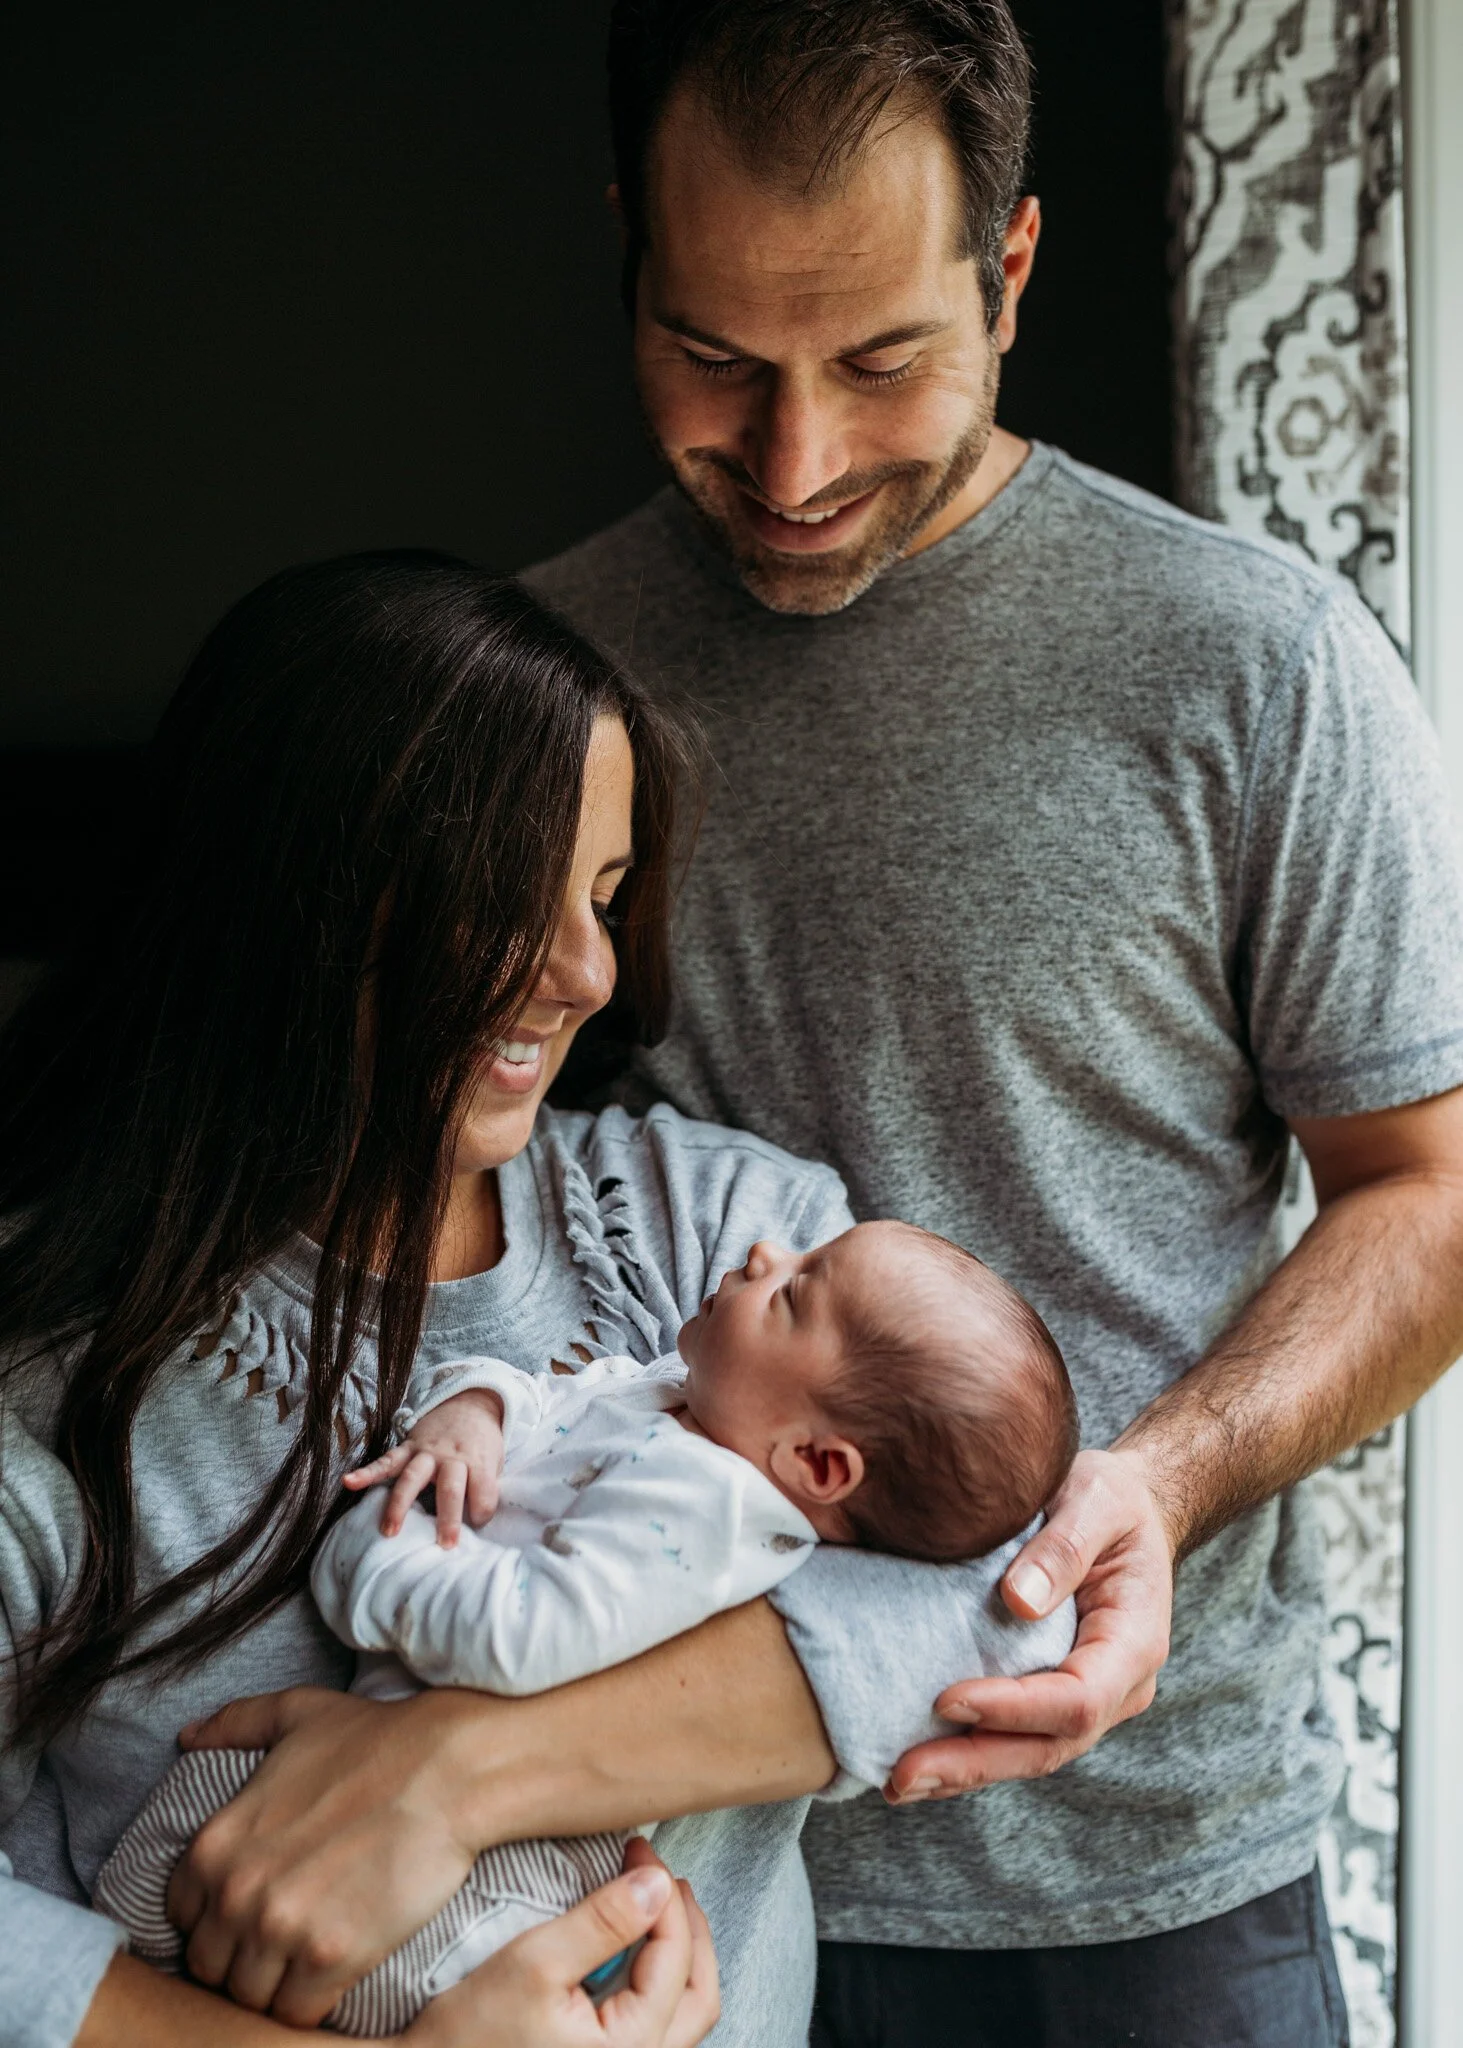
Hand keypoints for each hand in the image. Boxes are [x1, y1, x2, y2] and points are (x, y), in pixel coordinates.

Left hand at [168, 1687, 482, 2025]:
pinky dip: (310, 2004)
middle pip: (210, 1967)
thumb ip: (236, 1723)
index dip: (214, 1919)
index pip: (182, 1918)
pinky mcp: (330, 1957)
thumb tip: (190, 1735)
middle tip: (281, 1944)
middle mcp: (236, 1892)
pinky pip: (295, 2013)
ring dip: (274, 1986)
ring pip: (248, 1998)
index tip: (249, 1915)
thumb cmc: (377, 1739)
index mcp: (215, 1844)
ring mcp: (281, 1928)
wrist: (449, 1769)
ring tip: (304, 1964)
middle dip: (240, 1959)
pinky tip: (330, 1979)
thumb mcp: (298, 1715)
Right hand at [344, 1388, 504, 1544]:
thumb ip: (485, 1488)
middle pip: (450, 1488)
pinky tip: (349, 1482)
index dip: (482, 1513)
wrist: (470, 1404)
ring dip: (400, 1505)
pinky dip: (366, 1472)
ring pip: (412, 1478)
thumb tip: (474, 1525)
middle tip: (444, 1545)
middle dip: (448, 1518)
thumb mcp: (494, 1462)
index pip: (484, 1494)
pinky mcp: (409, 1447)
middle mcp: (452, 1457)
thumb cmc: (482, 1443)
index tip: (477, 1523)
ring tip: (389, 1531)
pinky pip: (386, 1461)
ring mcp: (428, 1452)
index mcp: (478, 1461)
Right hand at [403, 1840, 718, 2047]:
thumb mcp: (533, 1964)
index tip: (638, 1850)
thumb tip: (658, 1882)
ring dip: (678, 1957)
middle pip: (699, 1995)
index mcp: (633, 2047)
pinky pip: (654, 2027)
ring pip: (683, 2014)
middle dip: (689, 1929)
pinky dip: (654, 1983)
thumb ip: (602, 1922)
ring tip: (655, 1909)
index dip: (662, 1891)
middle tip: (665, 1879)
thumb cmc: (467, 2036)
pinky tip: (629, 1952)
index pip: (674, 1955)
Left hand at [885, 1448, 1174, 1800]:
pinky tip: (919, 1761)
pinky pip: (1016, 1737)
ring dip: (964, 1773)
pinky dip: (969, 1754)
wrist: (1131, 1510)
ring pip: (1030, 1753)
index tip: (946, 1698)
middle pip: (1048, 1746)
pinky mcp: (1056, 1696)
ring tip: (897, 1782)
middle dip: (974, 1763)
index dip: (1013, 1708)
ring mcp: (1090, 1699)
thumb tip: (1017, 1601)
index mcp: (1135, 1642)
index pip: (1077, 1698)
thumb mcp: (1097, 1501)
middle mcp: (1118, 1686)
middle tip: (903, 1775)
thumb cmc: (1113, 1501)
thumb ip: (1064, 1548)